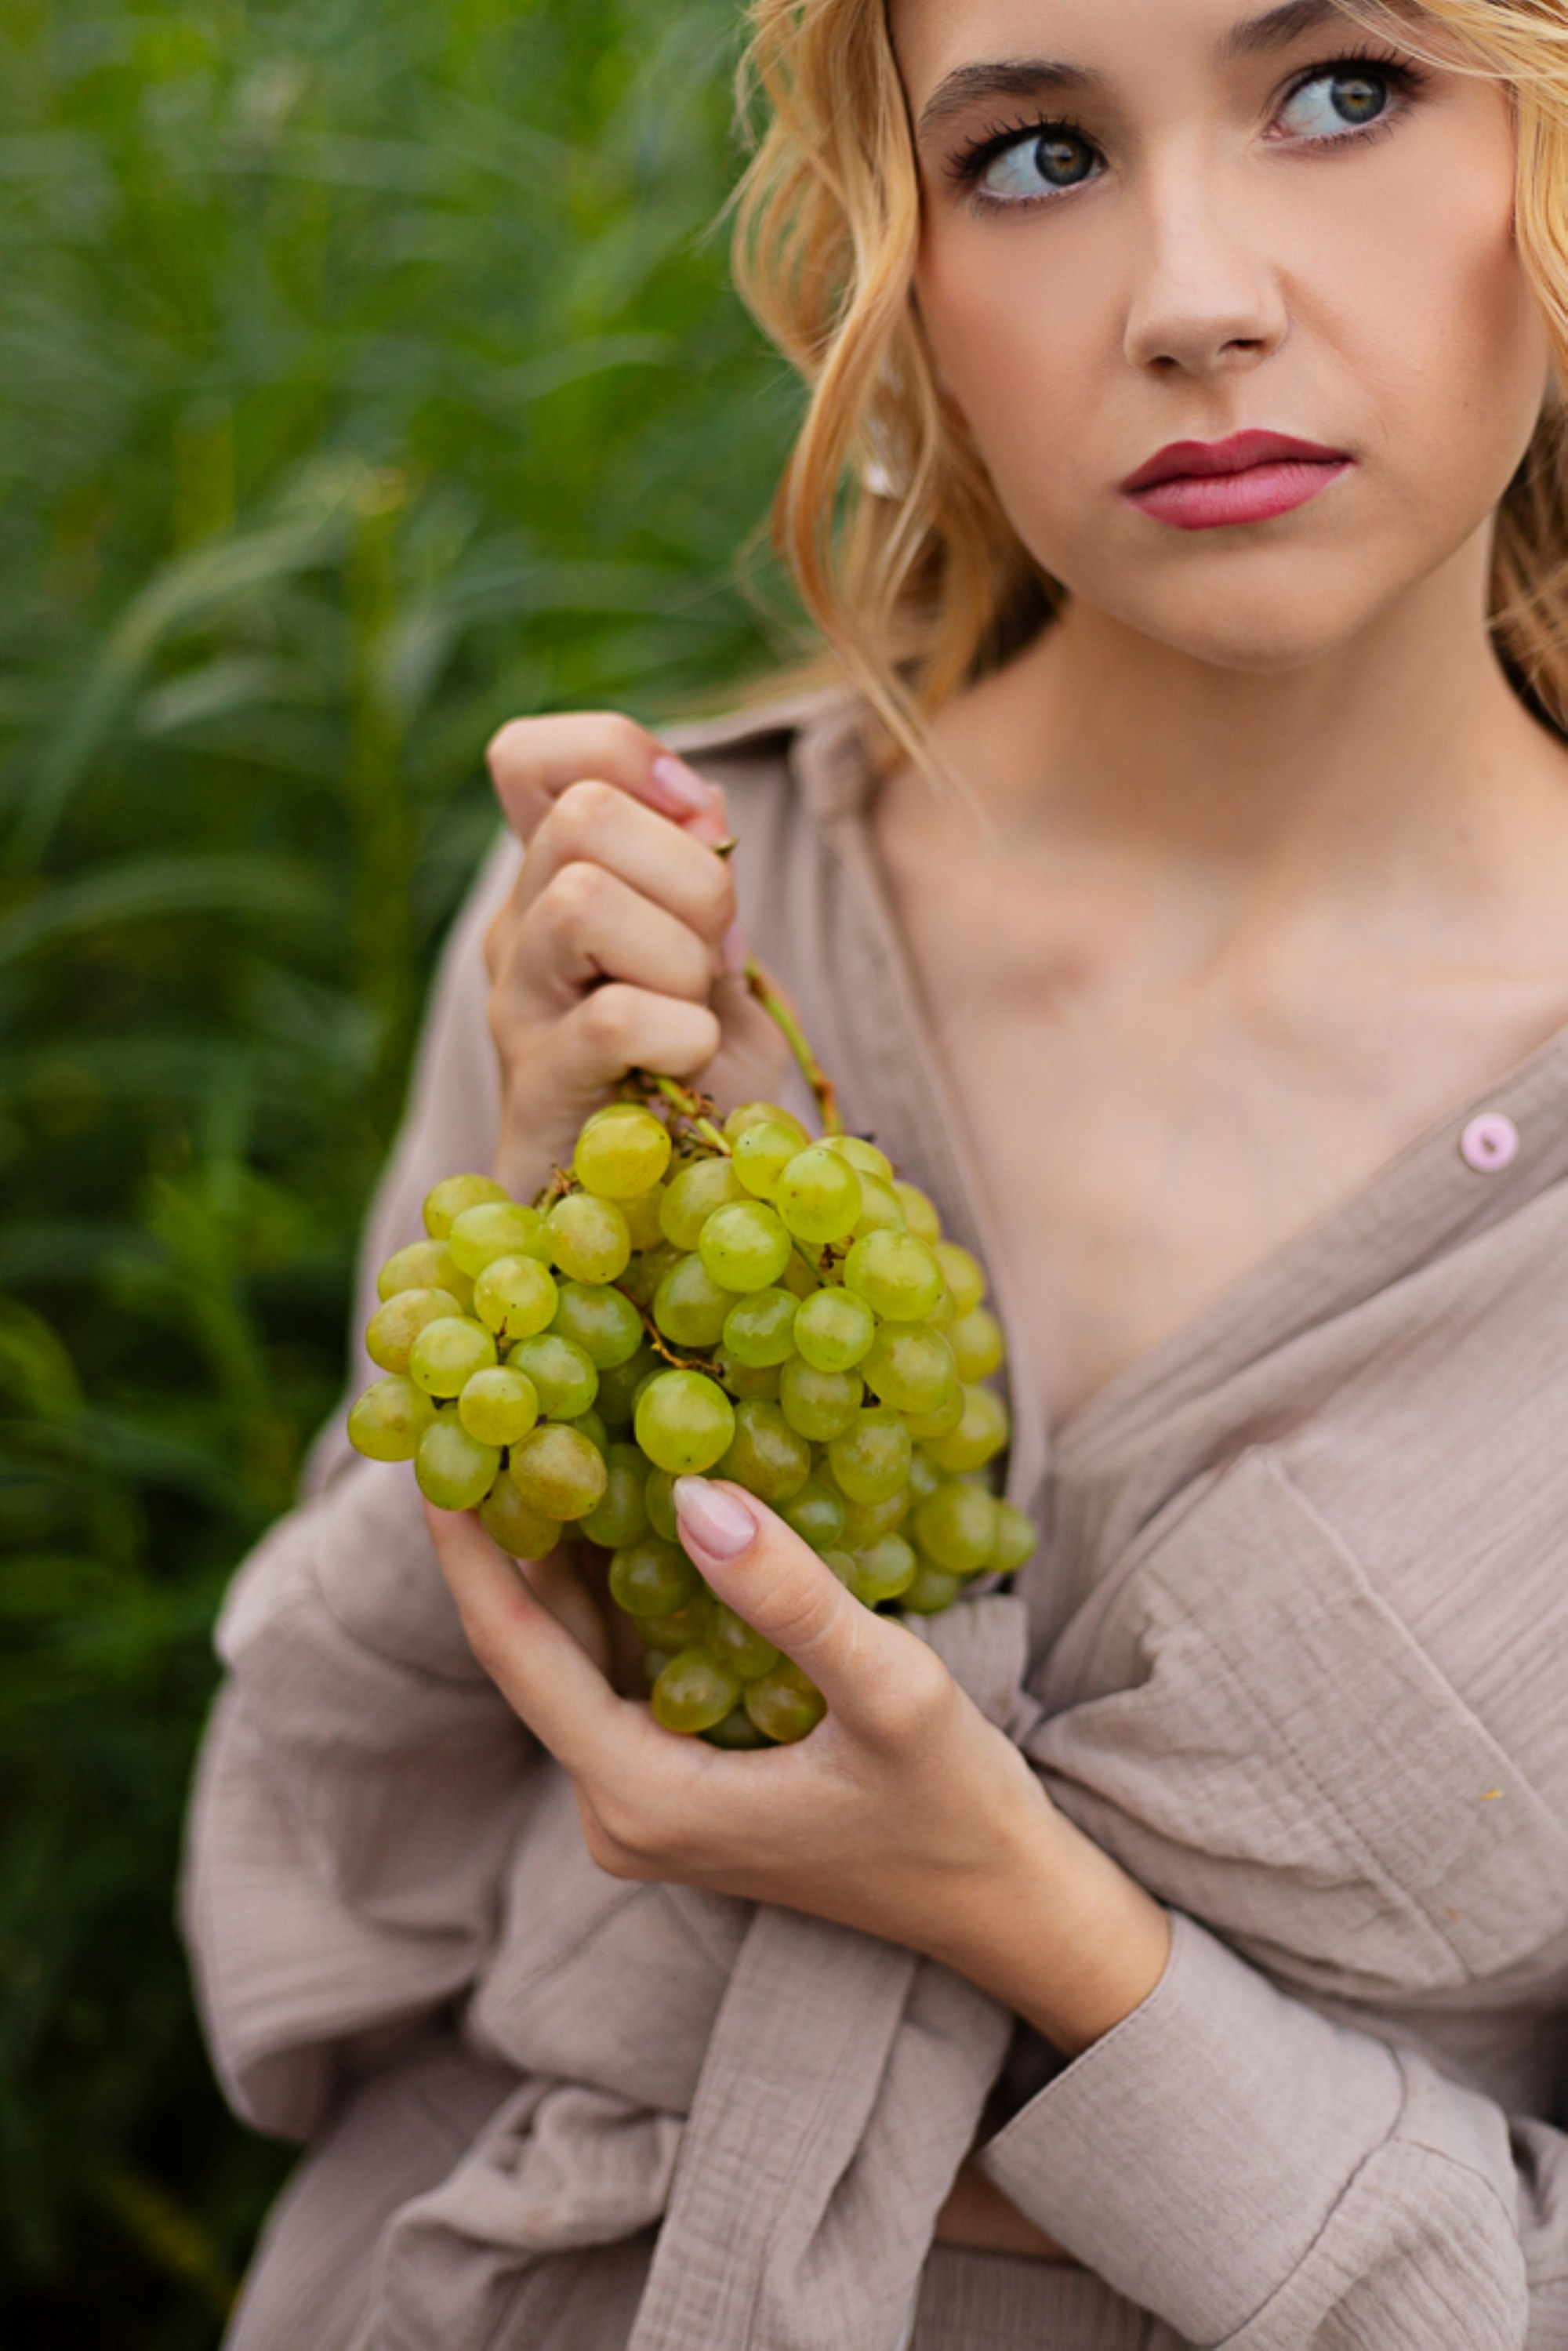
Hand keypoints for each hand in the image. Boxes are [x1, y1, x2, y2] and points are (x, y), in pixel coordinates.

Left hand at [425, 1480, 1170, 2057]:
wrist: (1008, 1909)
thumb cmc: (956, 1808)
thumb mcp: (888, 1691)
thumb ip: (786, 1597)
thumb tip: (691, 1490)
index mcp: (639, 1798)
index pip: (517, 1653)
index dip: (470, 1548)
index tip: (430, 1453)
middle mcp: (620, 1810)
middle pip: (535, 1652)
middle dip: (510, 1535)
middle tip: (486, 1414)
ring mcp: (649, 1804)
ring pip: (577, 1658)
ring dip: (564, 1558)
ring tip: (541, 1436)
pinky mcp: (685, 1788)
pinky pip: (623, 1672)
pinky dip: (617, 1592)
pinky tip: (628, 1508)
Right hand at [483, 713, 788, 1196]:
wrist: (676, 1207)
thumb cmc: (695, 1075)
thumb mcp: (713, 956)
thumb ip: (702, 874)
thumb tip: (703, 807)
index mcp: (554, 880)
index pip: (528, 756)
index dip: (620, 754)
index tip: (695, 815)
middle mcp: (517, 932)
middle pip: (581, 815)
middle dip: (691, 875)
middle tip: (716, 955)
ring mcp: (516, 1010)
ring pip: (583, 898)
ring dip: (682, 957)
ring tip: (697, 1015)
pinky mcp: (536, 1090)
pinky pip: (614, 1018)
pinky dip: (683, 1035)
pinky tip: (691, 1067)